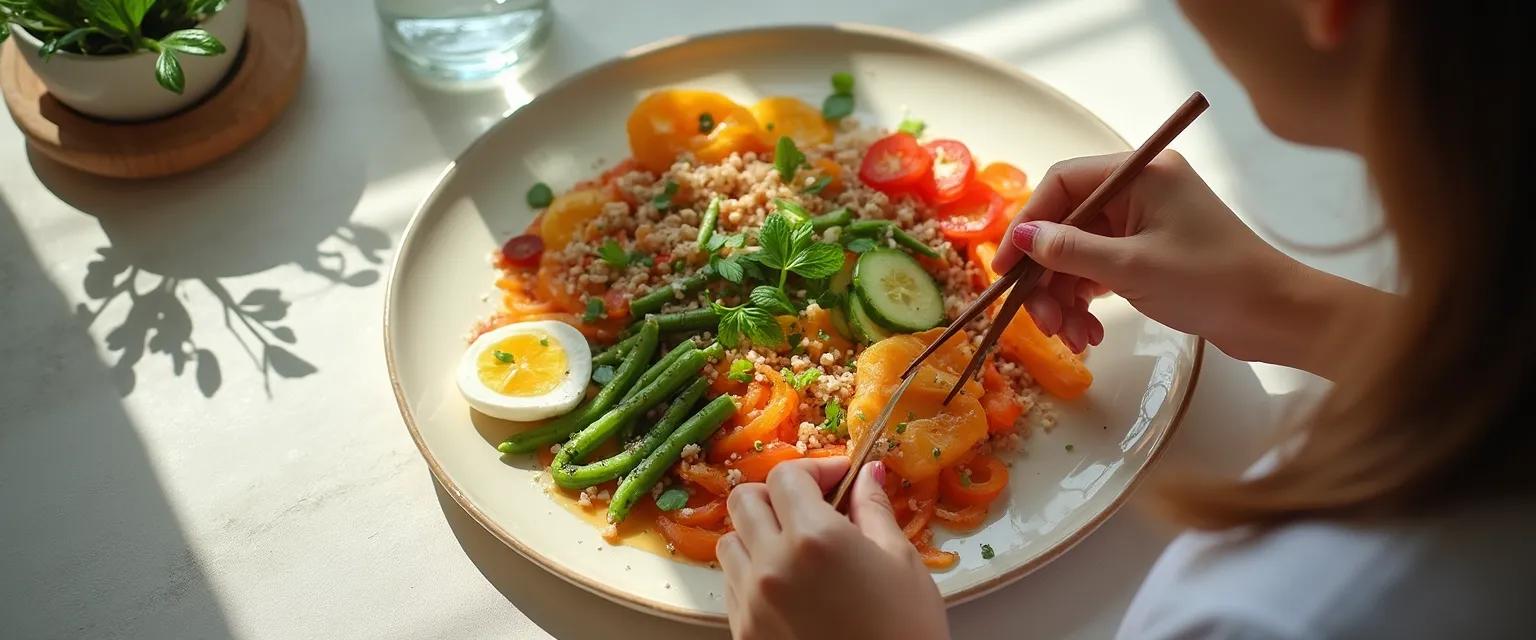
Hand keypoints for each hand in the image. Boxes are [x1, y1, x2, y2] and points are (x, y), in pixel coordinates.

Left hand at [717, 458, 948, 639]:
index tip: (839, 479)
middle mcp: (771, 564)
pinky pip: (732, 584)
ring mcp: (750, 600)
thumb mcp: (902, 564)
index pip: (786, 475)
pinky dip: (752, 572)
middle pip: (744, 500)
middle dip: (777, 495)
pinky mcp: (742, 631)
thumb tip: (866, 474)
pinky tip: (788, 585)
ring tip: (796, 549)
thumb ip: (874, 510)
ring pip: (730, 541)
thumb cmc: (906, 631)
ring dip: (758, 534)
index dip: (813, 468)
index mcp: (814, 538)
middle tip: (812, 507)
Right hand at [991, 150, 1382, 374]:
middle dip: (1048, 276)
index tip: (1005, 268)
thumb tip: (1022, 239)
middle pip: (1066, 224)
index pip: (1062, 185)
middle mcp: (1139, 190)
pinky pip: (1099, 271)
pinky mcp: (1149, 254)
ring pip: (1079, 254)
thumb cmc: (1212, 280)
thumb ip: (1071, 250)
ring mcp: (1144, 223)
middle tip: (1041, 321)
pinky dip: (1088, 303)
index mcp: (1140, 173)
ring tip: (1071, 339)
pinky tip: (1090, 336)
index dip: (1027, 225)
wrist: (1275, 316)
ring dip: (1066, 298)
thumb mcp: (1132, 267)